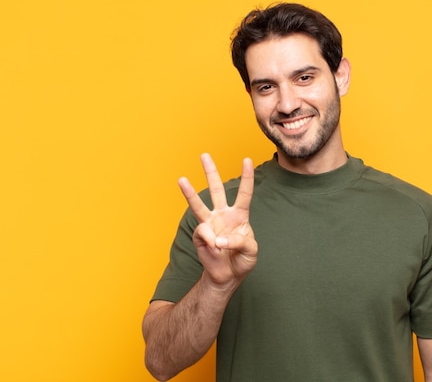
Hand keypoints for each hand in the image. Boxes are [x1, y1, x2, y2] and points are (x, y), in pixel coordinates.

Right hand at [178, 153, 257, 286]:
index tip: (246, 159)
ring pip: (199, 204)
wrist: (227, 276)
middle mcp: (223, 215)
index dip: (246, 177)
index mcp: (239, 216)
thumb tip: (218, 238)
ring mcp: (210, 224)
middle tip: (204, 155)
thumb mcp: (251, 251)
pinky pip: (204, 233)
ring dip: (189, 193)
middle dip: (210, 172)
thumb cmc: (242, 260)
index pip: (244, 193)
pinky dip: (212, 243)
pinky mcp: (200, 236)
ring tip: (181, 179)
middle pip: (217, 190)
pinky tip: (215, 250)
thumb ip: (239, 241)